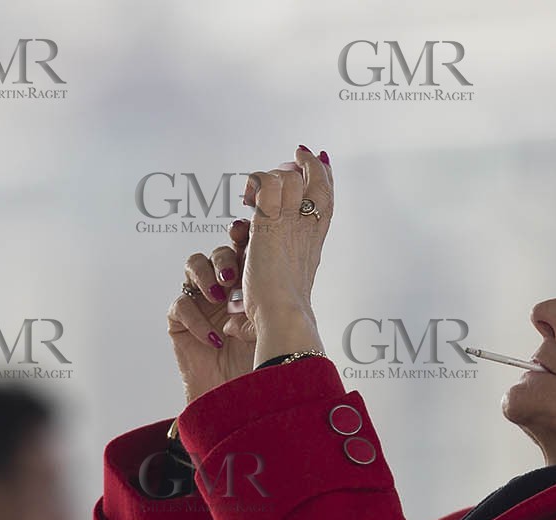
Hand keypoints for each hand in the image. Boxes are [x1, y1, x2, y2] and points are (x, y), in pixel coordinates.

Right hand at [167, 218, 256, 404]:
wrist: (239, 397)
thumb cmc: (259, 362)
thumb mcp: (270, 323)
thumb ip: (268, 292)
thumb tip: (274, 259)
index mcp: (248, 282)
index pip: (241, 248)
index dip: (240, 235)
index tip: (241, 232)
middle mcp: (223, 287)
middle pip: (217, 253)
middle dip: (224, 259)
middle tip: (232, 277)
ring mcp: (200, 301)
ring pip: (193, 265)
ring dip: (206, 277)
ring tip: (219, 298)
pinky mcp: (179, 321)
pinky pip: (181, 304)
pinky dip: (197, 318)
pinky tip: (214, 337)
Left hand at [241, 146, 332, 363]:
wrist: (284, 315)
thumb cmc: (281, 319)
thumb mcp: (275, 305)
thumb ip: (259, 296)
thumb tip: (228, 324)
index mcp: (315, 243)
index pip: (327, 198)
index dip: (323, 175)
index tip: (316, 159)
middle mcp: (309, 228)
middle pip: (318, 180)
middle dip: (303, 165)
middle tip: (291, 159)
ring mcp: (292, 222)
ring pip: (290, 178)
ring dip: (272, 176)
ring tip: (256, 189)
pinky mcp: (270, 222)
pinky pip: (267, 184)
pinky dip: (257, 183)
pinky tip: (247, 195)